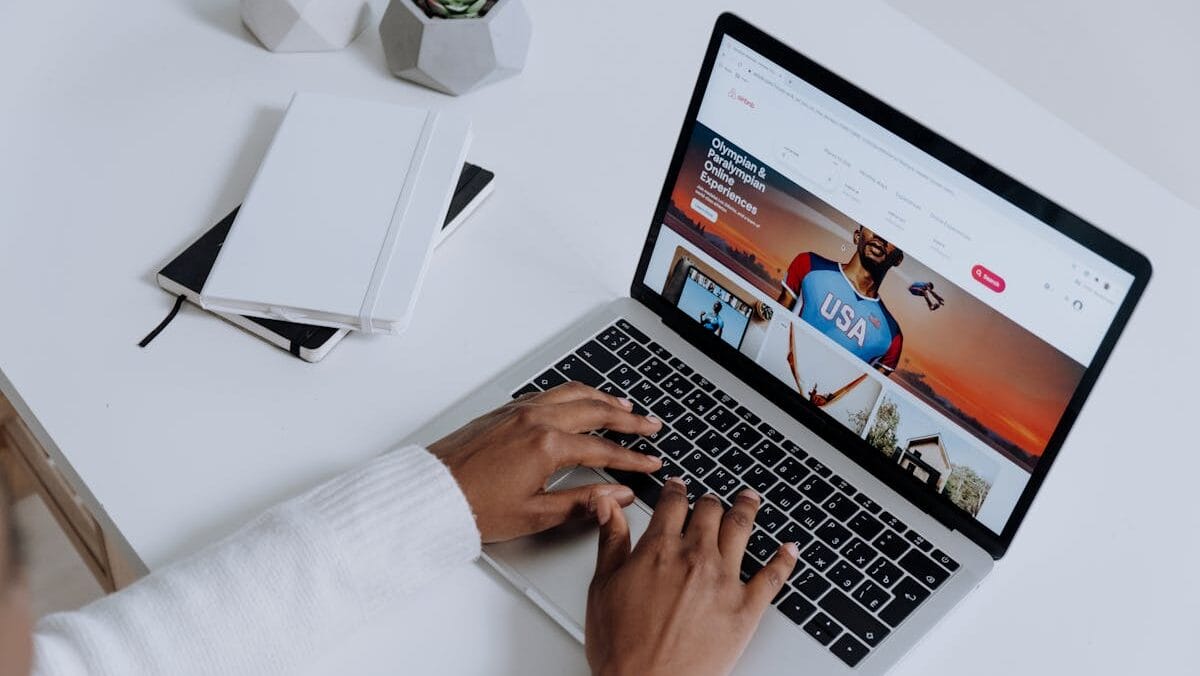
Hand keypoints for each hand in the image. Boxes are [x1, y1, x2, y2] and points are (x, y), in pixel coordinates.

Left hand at [431, 382, 662, 542]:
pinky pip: (550, 392)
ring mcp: (519, 411)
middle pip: (595, 411)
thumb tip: (616, 496)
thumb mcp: (535, 515)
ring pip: (573, 393)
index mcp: (547, 446)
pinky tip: (580, 399)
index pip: (603, 449)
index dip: (632, 458)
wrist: (431, 493)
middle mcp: (536, 420)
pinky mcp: (505, 410)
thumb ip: (582, 502)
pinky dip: (574, 393)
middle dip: (628, 419)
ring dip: (603, 398)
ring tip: (624, 405)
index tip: (650, 463)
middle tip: (650, 426)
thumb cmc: (473, 506)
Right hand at [585, 481, 799, 675]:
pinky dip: (785, 559)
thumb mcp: (602, 586)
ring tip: (751, 500)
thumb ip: (611, 540)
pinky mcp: (746, 609)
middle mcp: (695, 557)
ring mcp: (724, 581)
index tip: (678, 487)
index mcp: (659, 549)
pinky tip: (790, 549)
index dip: (676, 490)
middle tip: (713, 500)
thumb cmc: (621, 647)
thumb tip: (607, 505)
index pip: (673, 503)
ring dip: (747, 509)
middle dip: (710, 502)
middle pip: (710, 512)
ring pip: (741, 530)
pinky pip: (773, 576)